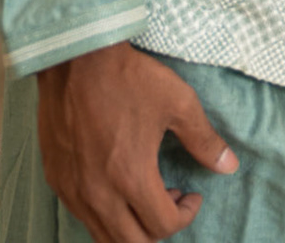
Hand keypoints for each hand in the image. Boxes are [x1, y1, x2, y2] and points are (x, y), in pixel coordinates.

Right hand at [35, 41, 238, 241]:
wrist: (75, 60)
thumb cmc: (130, 79)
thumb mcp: (179, 104)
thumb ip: (204, 141)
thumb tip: (229, 166)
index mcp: (131, 179)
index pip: (162, 226)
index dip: (186, 214)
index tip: (193, 193)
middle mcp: (97, 194)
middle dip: (159, 228)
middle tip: (172, 199)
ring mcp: (72, 190)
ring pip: (103, 236)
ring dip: (131, 226)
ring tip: (148, 193)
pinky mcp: (56, 179)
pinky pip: (81, 216)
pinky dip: (105, 215)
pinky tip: (118, 184)